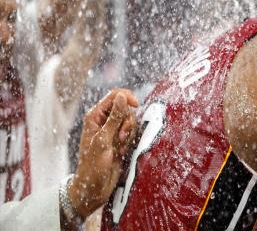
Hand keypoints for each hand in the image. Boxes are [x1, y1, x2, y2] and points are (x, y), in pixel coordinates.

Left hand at [68, 89, 138, 218]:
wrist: (94, 188)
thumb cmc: (93, 165)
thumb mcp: (104, 140)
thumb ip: (114, 117)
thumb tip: (122, 96)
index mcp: (95, 116)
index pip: (115, 95)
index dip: (127, 97)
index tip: (136, 105)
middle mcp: (104, 120)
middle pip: (125, 107)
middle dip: (127, 121)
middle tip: (121, 137)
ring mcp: (112, 130)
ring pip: (130, 119)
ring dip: (129, 132)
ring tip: (120, 146)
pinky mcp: (119, 139)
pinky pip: (131, 131)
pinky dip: (130, 139)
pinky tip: (122, 150)